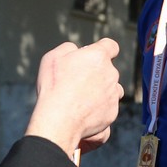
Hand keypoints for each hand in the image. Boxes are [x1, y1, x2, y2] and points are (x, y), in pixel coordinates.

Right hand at [24, 39, 123, 156]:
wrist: (59, 120)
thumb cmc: (54, 87)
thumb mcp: (53, 58)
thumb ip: (68, 48)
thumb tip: (76, 50)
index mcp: (98, 56)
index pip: (111, 46)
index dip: (103, 50)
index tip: (94, 56)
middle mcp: (111, 74)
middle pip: (109, 70)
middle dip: (96, 73)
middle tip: (76, 82)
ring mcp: (113, 94)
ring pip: (112, 89)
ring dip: (102, 91)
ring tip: (82, 99)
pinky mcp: (112, 112)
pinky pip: (108, 108)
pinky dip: (99, 109)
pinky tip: (83, 113)